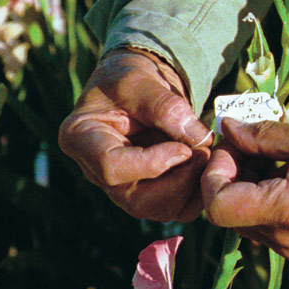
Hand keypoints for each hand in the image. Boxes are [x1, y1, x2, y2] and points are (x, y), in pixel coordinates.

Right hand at [59, 48, 211, 221]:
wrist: (137, 89)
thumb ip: (165, 106)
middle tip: (204, 153)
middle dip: (177, 182)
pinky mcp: (148, 193)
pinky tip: (206, 165)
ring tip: (207, 155)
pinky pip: (175, 208)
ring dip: (190, 188)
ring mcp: (123, 187)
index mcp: (81, 139)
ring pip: (158, 209)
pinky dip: (197, 193)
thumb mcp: (141, 80)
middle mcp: (97, 172)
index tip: (184, 148)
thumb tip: (198, 138)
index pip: (111, 167)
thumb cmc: (129, 79)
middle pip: (136, 199)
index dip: (152, 163)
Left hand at [201, 119, 288, 259]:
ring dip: (246, 186)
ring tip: (270, 155)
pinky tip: (286, 173)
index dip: (215, 173)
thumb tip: (228, 127)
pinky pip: (267, 226)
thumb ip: (262, 135)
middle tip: (247, 142)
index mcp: (284, 213)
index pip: (218, 205)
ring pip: (246, 220)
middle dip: (230, 174)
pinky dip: (264, 199)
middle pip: (229, 212)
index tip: (233, 146)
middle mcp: (283, 239)